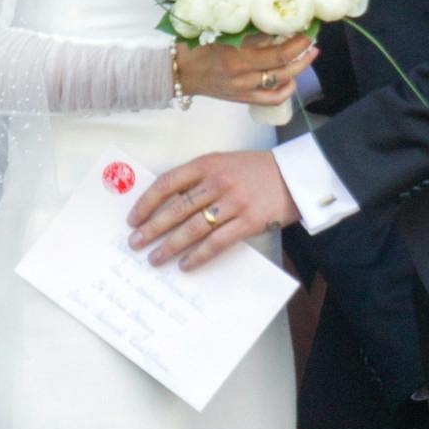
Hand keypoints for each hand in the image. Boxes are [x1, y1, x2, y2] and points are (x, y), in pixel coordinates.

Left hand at [129, 148, 299, 270]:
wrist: (295, 176)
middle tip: (135, 243)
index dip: (147, 202)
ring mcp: (234, 202)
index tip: (133, 219)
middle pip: (176, 208)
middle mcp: (218, 182)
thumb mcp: (223, 164)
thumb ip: (198, 179)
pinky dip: (199, 256)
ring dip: (170, 246)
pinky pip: (217, 243)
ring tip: (155, 259)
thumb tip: (166, 205)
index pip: (167, 183)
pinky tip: (186, 265)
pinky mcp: (249, 221)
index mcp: (207, 164)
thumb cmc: (255, 171)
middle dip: (152, 228)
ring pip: (193, 228)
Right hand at [175, 33, 316, 106]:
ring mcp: (243, 89)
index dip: (294, 41)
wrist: (179, 73)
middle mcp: (242, 75)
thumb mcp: (219, 33)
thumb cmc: (195, 47)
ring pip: (281, 82)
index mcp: (235, 56)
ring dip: (299, 68)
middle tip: (312, 40)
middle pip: (282, 65)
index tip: (304, 29)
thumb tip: (274, 27)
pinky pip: (271, 98)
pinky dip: (286, 90)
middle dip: (302, 52)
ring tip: (308, 56)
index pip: (274, 49)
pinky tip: (292, 80)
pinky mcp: (243, 99)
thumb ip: (247, 33)